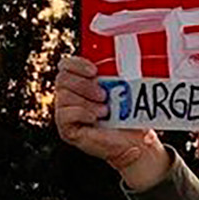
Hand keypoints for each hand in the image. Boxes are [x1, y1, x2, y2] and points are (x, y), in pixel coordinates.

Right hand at [53, 55, 167, 190]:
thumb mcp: (125, 93)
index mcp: (81, 82)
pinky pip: (64, 114)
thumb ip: (117, 76)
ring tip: (105, 111)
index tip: (94, 70)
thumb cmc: (130, 117)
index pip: (66, 65)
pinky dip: (81, 113)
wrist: (136, 142)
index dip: (77, 64)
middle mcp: (69, 95)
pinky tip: (95, 118)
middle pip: (62, 79)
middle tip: (103, 95)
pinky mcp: (67, 129)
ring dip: (86, 102)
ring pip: (63, 96)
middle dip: (83, 85)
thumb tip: (123, 57)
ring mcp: (66, 112)